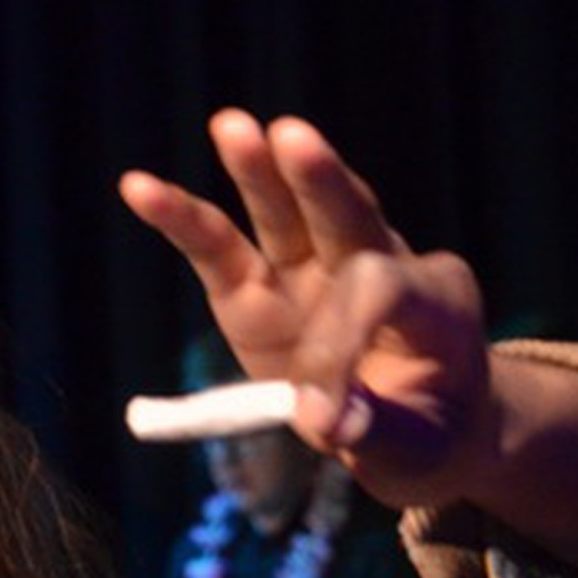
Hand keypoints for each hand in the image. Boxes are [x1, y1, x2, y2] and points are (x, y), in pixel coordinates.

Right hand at [120, 110, 492, 506]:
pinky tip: (140, 189)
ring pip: (288, 215)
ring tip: (233, 128)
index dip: (342, 346)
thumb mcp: (422, 450)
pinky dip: (183, 220)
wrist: (422, 427)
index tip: (320, 422)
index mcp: (437, 301)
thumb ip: (379, 431)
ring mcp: (314, 271)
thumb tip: (322, 421)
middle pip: (350, 217)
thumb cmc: (430, 432)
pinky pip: (220, 251)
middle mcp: (379, 267)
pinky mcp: (259, 290)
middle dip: (320, 183)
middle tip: (294, 138)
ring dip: (258, 172)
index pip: (382, 292)